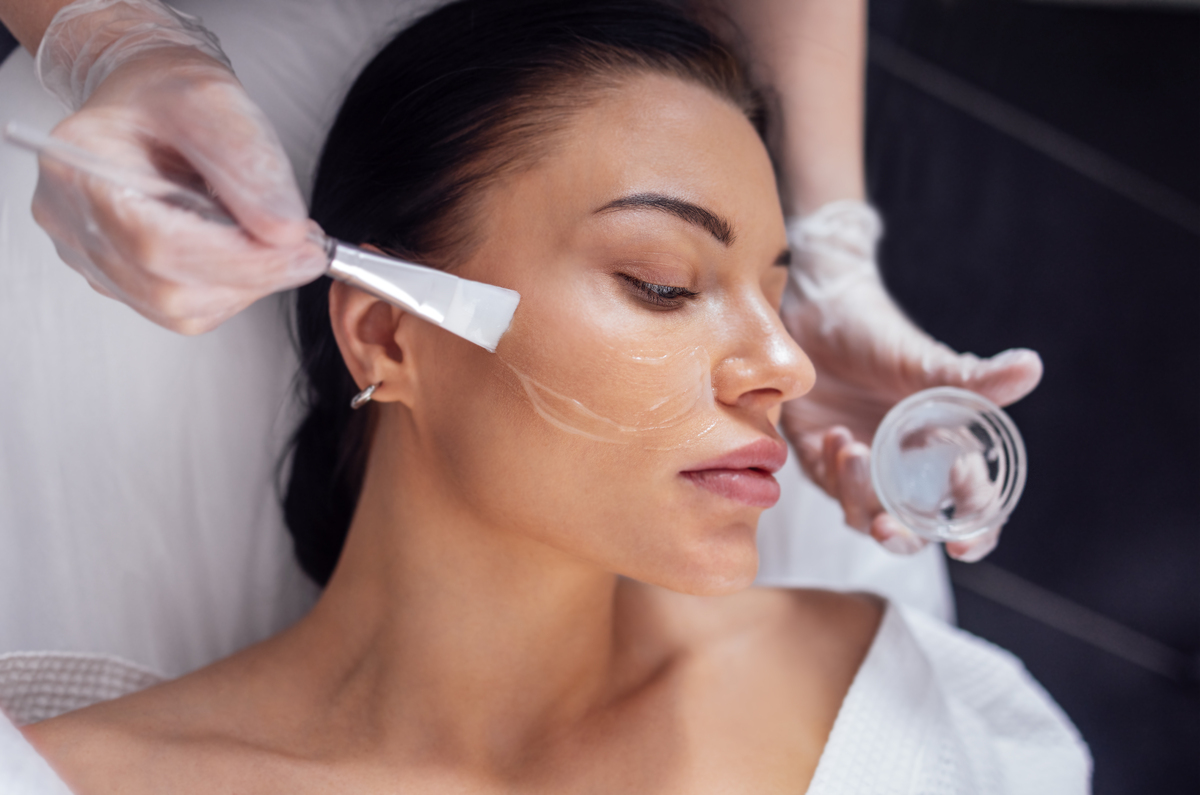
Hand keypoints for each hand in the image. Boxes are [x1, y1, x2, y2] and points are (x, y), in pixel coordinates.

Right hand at [30, 0, 326, 332]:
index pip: (158, 242)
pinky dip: (230, 288)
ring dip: (245, 284)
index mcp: (79, 167)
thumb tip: (285, 232)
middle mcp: (71, 220)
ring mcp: (91, 256)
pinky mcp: (119, 279)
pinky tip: (245, 251)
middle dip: (252, 273)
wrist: (149, 102)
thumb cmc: (168, 93)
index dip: (240, 257)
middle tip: (304, 246)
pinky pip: (183, 311)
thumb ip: (249, 163)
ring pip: (180, 309)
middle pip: (168, 288)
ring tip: (273, 238)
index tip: (302, 248)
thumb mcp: (216, 102)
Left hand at [778, 202, 1042, 561]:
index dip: (972, 531)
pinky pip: (827, 486)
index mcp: (944, 450)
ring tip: (853, 448)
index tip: (960, 544)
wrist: (817, 310)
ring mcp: (863, 466)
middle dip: (903, 536)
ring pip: (863, 513)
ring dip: (857, 494)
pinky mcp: (820, 458)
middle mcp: (904, 467)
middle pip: (913, 526)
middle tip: (887, 527)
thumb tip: (1032, 366)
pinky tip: (833, 435)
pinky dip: (831, 469)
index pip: (969, 507)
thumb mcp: (925, 361)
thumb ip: (975, 378)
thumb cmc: (878, 333)